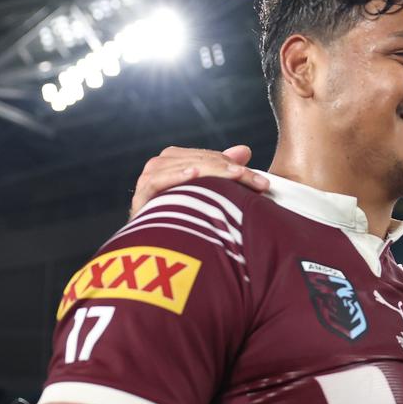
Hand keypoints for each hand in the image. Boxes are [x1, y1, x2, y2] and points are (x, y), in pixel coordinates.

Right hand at [130, 145, 266, 217]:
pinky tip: (193, 174)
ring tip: (235, 174)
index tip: (262, 182)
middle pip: (198, 161)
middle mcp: (161, 167)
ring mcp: (148, 180)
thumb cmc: (190, 224)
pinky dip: (174, 176)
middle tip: (257, 183)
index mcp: (177, 162)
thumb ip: (224, 170)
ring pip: (182, 166)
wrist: (160, 254)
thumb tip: (245, 149)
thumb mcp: (212, 196)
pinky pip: (156, 181)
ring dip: (210, 170)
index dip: (236, 166)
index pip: (209, 158)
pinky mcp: (140, 197)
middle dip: (230, 170)